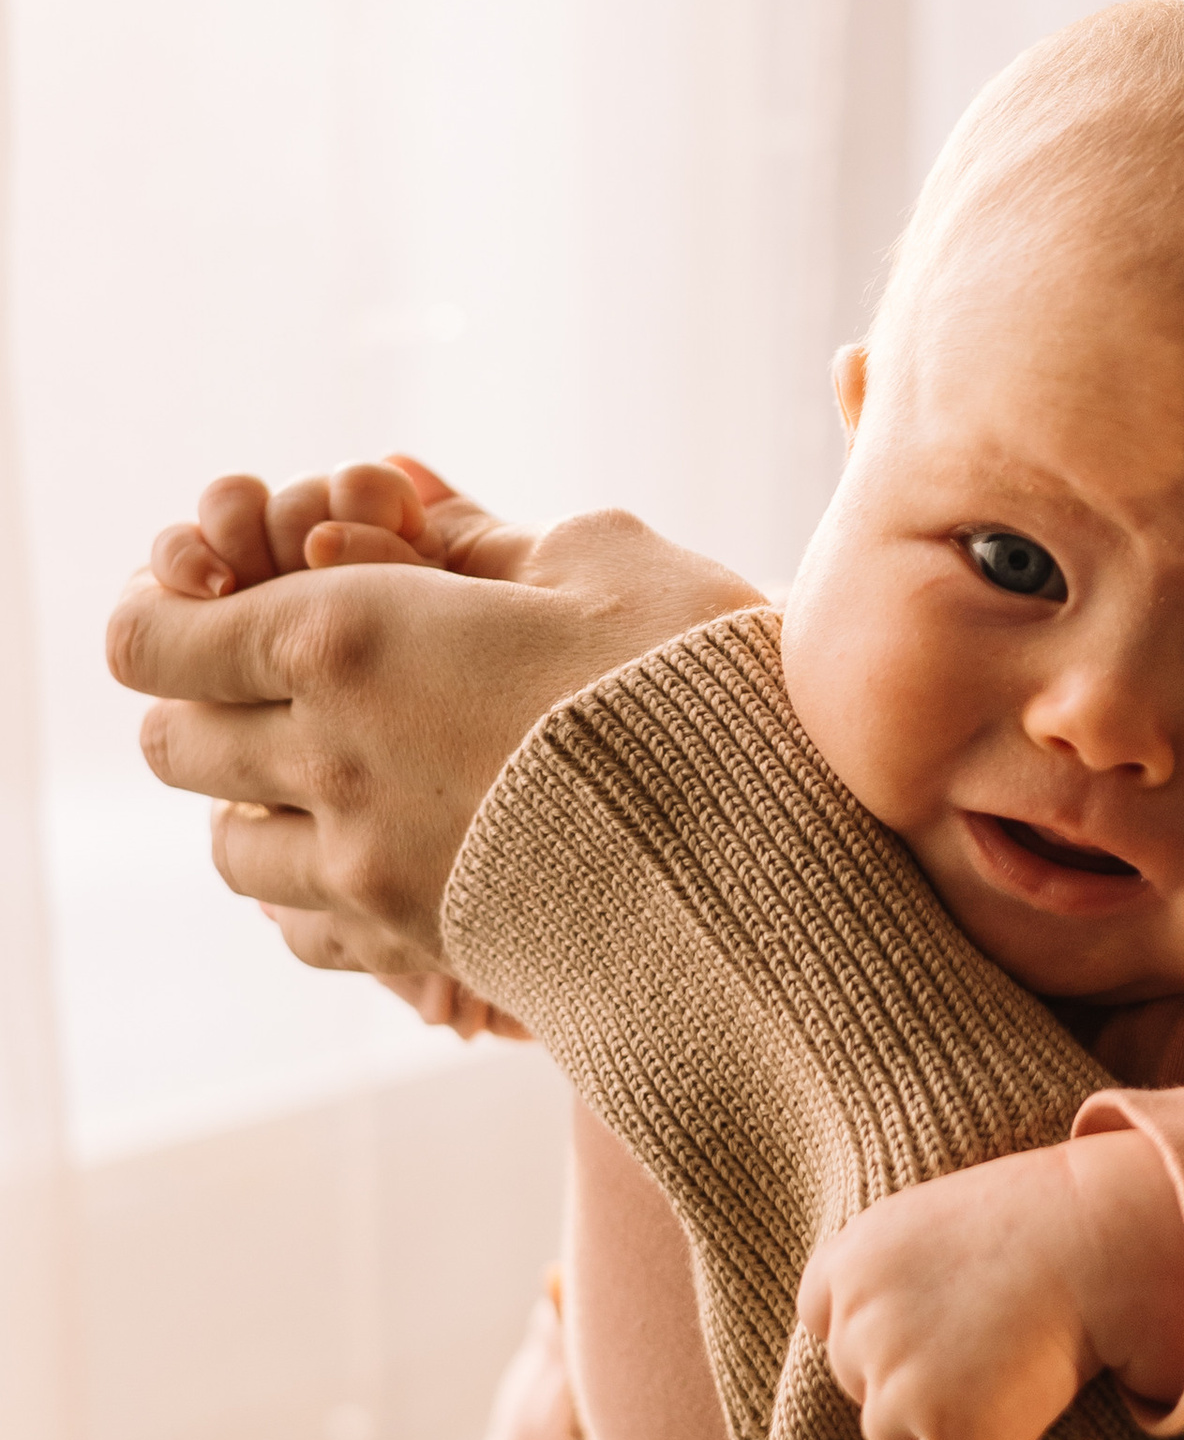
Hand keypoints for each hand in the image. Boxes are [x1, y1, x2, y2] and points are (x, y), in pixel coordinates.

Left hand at [107, 464, 762, 989]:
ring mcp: (367, 869)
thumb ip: (477, 532)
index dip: (161, 608)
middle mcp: (328, 761)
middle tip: (280, 672)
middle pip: (176, 743)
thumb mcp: (599, 556)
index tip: (204, 592)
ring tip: (337, 771)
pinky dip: (314, 890)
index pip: (155, 639)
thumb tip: (403, 494)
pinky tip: (385, 852)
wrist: (773, 850)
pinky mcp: (421, 946)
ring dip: (257, 801)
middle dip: (207, 698)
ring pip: (229, 848)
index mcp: (349, 639)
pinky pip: (306, 930)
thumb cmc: (697, 674)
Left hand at [795, 1131, 1183, 1439]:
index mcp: (850, 1262)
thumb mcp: (940, 1224)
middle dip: (919, 1386)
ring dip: (949, 1430)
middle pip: (864, 1389)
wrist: (1105, 1238)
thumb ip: (896, 1283)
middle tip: (994, 1349)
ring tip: (1014, 1378)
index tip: (937, 1330)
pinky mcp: (945, 1433)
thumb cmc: (1043, 1223)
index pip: (828, 1323)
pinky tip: (1027, 1419)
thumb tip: (893, 1357)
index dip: (883, 1336)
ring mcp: (897, 1382)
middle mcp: (858, 1324)